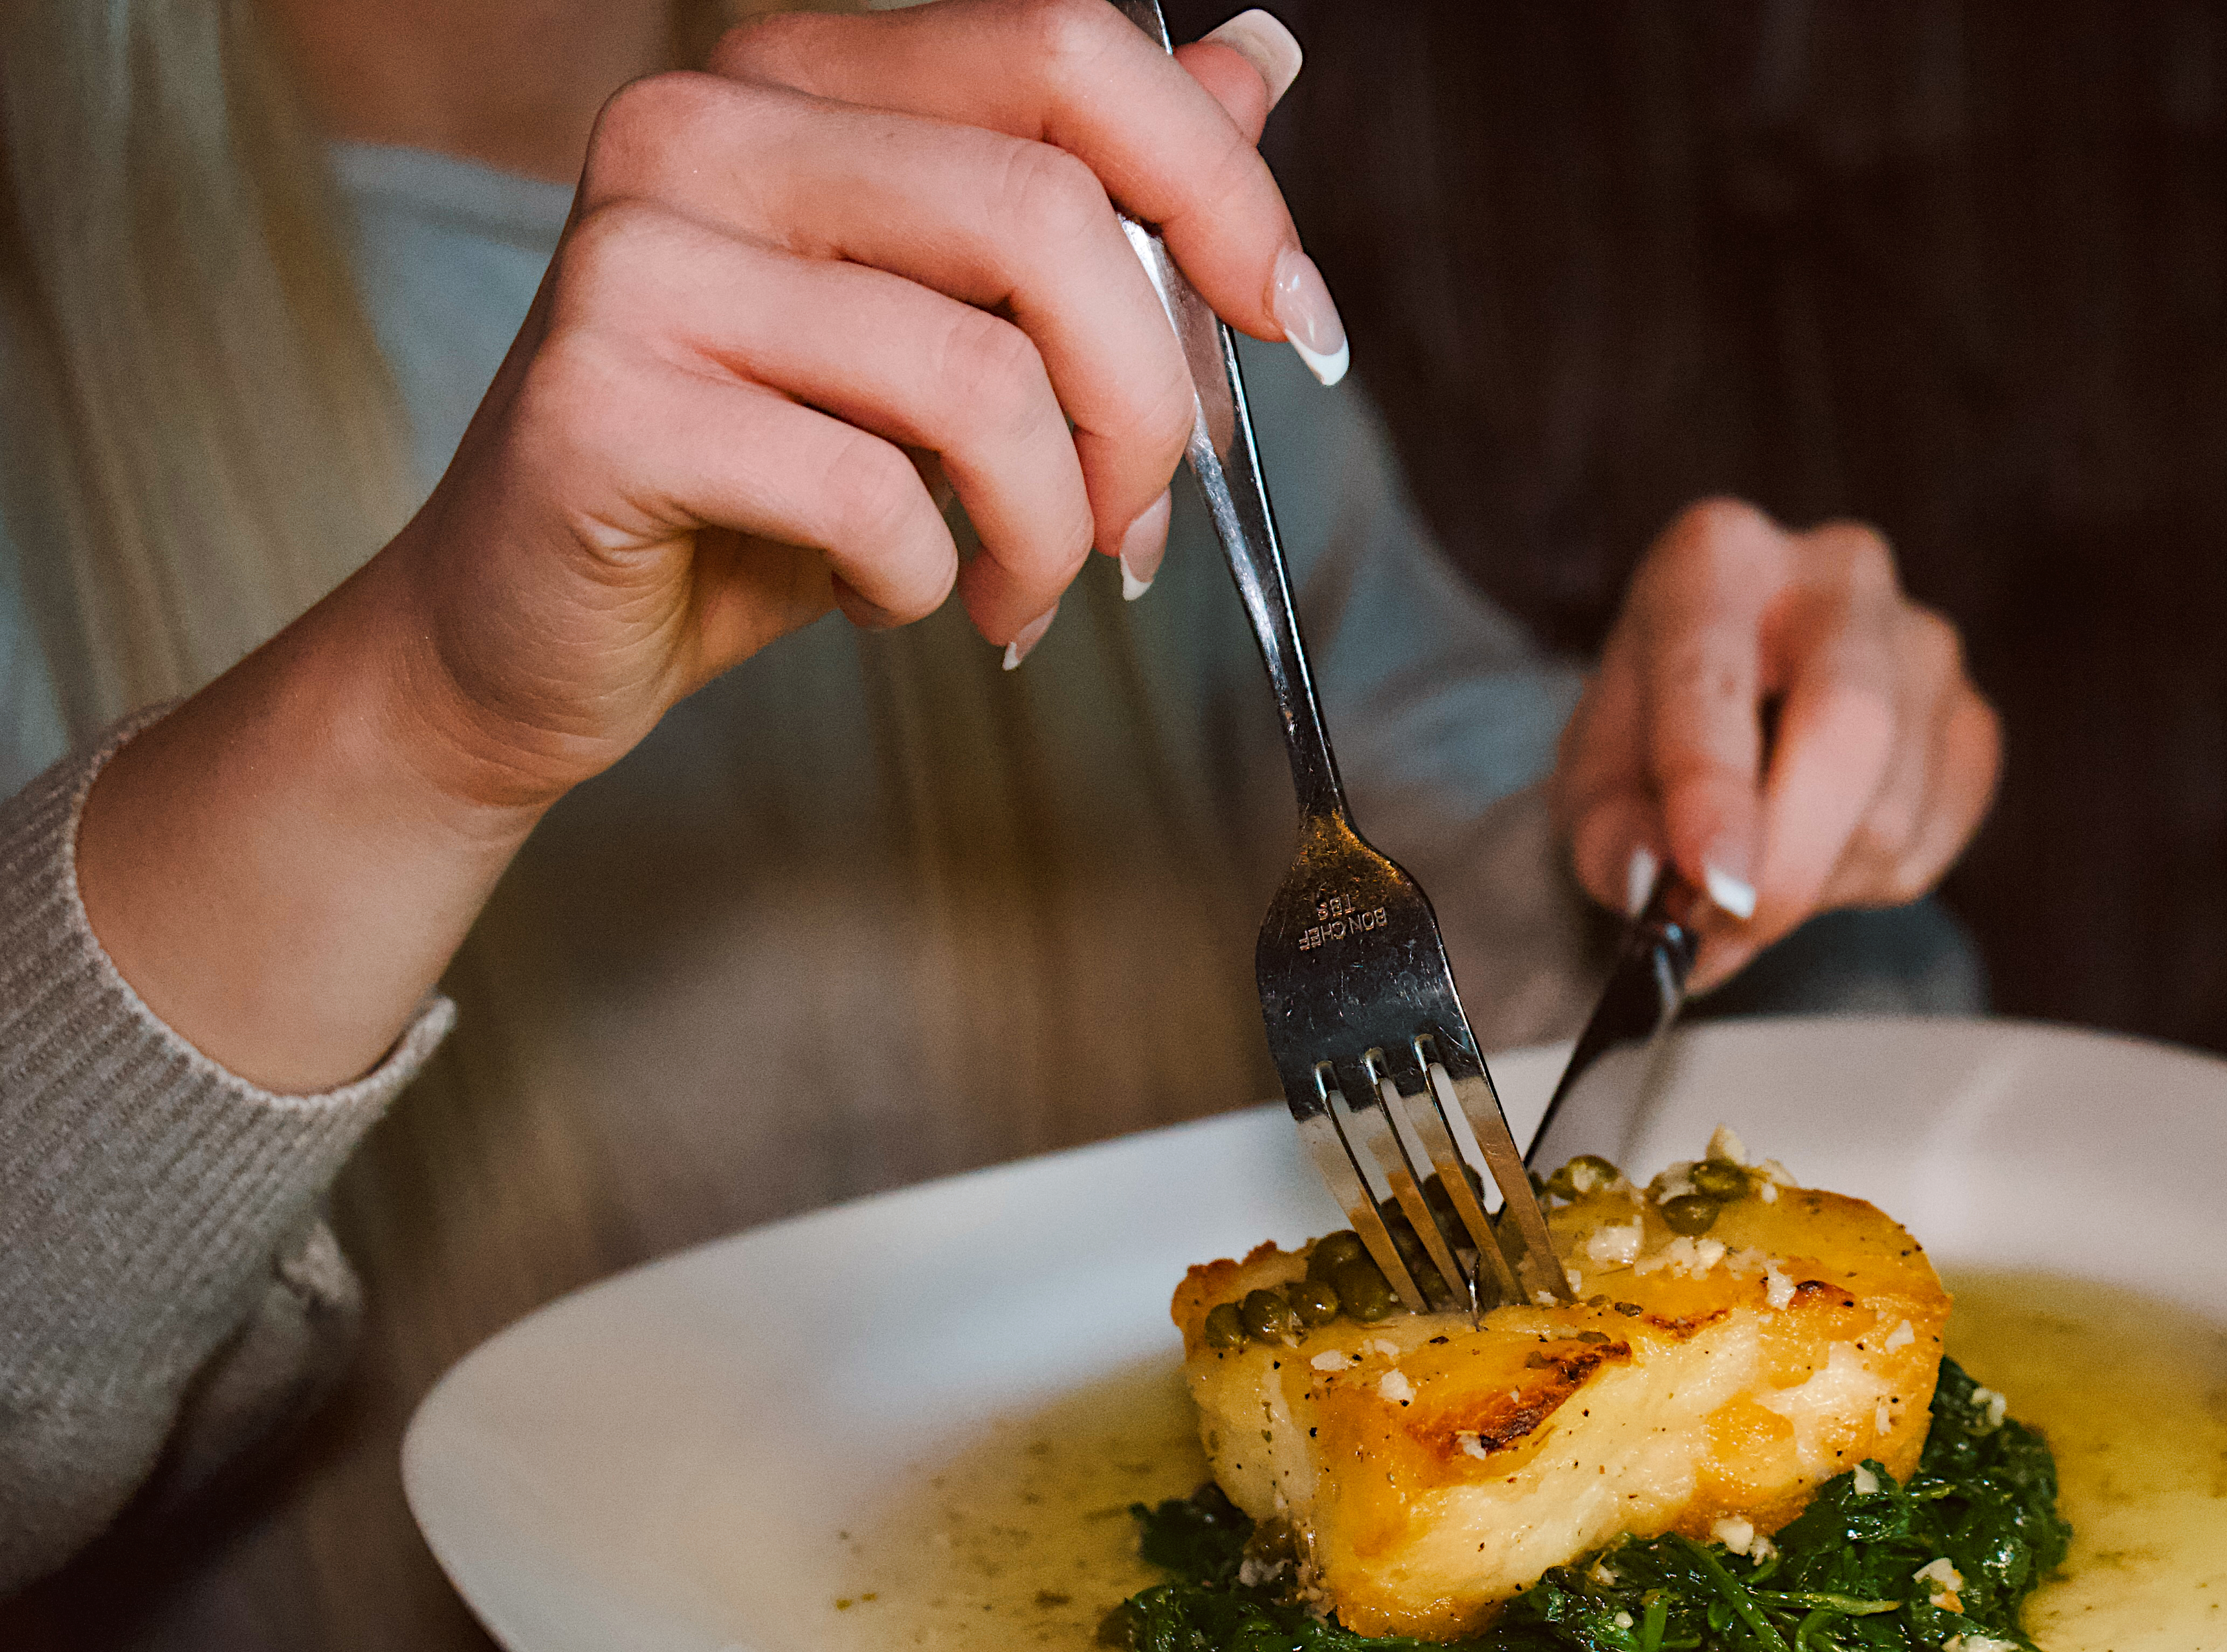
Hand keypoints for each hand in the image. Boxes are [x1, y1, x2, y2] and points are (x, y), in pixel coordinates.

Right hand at [75, 1, 1340, 1090]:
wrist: (536, 627)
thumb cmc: (768, 480)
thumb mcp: (960, 330)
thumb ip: (1098, 194)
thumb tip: (1262, 56)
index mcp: (804, 74)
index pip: (1070, 53)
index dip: (1224, 194)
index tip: (1298, 331)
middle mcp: (707, 125)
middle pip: (1051, 217)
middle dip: (1146, 406)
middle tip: (1136, 527)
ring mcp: (640, 256)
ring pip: (981, 377)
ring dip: (1050, 527)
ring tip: (1024, 591)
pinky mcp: (604, 402)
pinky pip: (872, 495)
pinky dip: (926, 582)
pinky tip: (887, 598)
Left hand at [1551, 499, 1999, 991]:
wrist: (1736, 713)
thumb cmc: (1655, 736)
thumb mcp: (1595, 777)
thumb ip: (1608, 834)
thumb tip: (1656, 885)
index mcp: (1716, 560)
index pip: (1713, 671)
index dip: (1713, 787)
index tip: (1709, 880)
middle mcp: (1838, 574)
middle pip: (1849, 721)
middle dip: (1790, 856)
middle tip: (1728, 926)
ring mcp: (1924, 643)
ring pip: (1889, 811)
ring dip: (1810, 884)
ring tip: (1756, 869)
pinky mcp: (1973, 721)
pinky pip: (1930, 845)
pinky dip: (1862, 886)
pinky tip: (1817, 850)